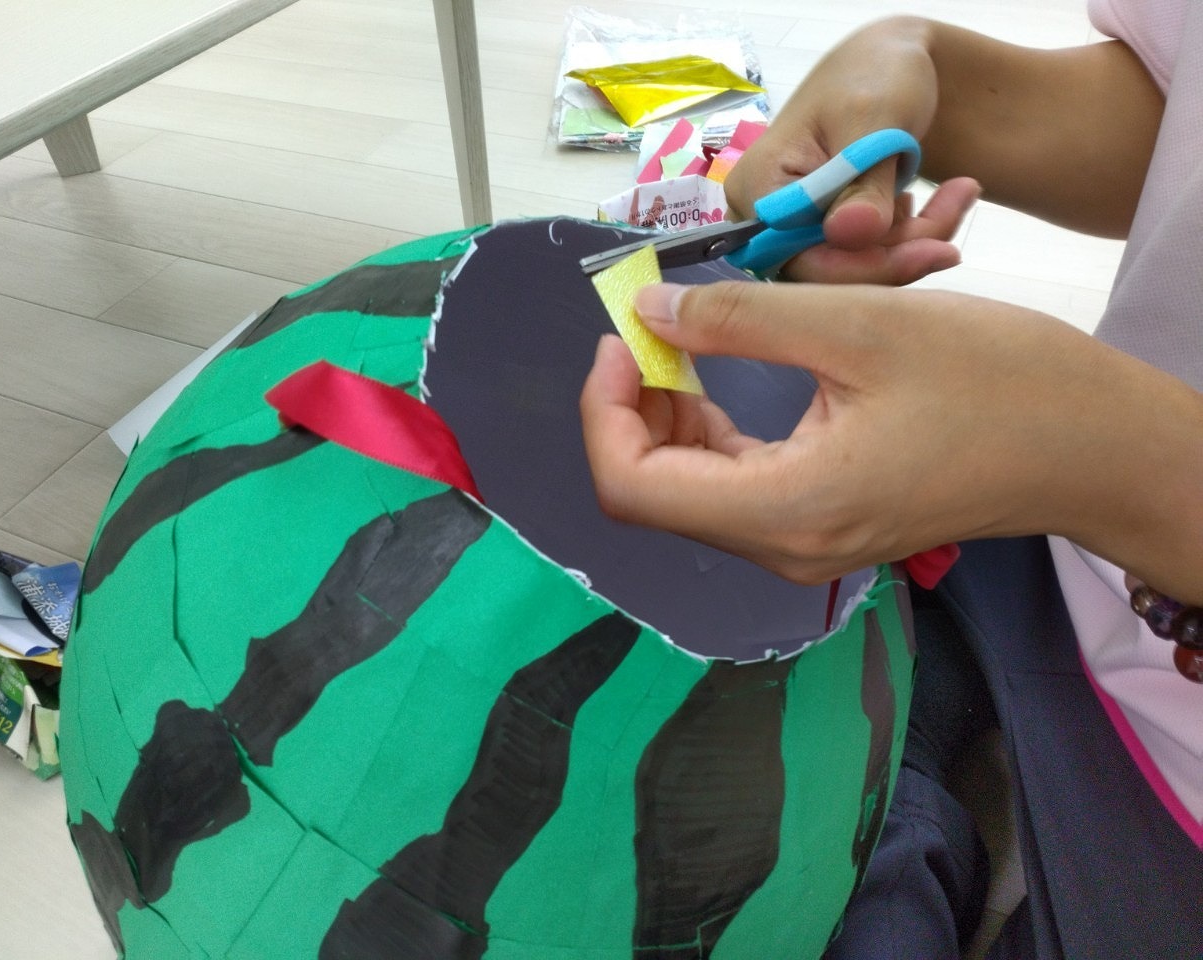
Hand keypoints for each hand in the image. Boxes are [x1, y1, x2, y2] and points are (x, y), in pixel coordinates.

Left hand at [579, 281, 1202, 595]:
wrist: (1090, 444)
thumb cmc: (995, 380)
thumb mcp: (860, 326)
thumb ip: (740, 321)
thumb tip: (650, 312)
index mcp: (786, 511)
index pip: (633, 488)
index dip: (603, 411)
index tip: (621, 336)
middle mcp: (783, 548)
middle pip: (655, 493)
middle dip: (632, 406)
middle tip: (649, 326)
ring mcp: (802, 546)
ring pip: (689, 491)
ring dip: (668, 416)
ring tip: (683, 339)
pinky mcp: (822, 528)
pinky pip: (733, 488)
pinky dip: (708, 434)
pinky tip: (716, 378)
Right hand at [726, 18, 979, 283]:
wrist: (891, 63)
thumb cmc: (873, 75)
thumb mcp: (873, 119)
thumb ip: (861, 181)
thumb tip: (849, 233)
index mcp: (757, 191)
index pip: (803, 258)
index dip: (867, 265)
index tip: (936, 248)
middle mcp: (767, 223)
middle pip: (831, 271)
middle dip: (901, 252)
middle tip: (959, 212)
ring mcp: (797, 232)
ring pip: (859, 268)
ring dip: (918, 241)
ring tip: (962, 191)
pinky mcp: (829, 236)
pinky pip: (872, 259)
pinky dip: (915, 238)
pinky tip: (944, 201)